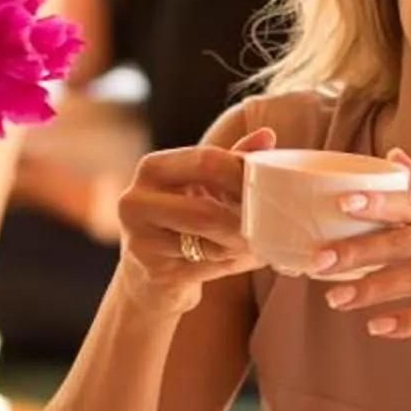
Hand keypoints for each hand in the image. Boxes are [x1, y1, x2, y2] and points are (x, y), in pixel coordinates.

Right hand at [110, 127, 268, 317]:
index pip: (207, 162)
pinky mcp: (156, 274)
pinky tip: (245, 258)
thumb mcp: (201, 186)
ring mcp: (141, 242)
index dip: (244, 175)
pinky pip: (210, 267)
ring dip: (245, 244)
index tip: (271, 186)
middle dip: (247, 220)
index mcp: (153, 168)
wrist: (149, 274)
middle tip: (274, 223)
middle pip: (207, 211)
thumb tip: (267, 136)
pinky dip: (237, 263)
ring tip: (262, 241)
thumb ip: (230, 161)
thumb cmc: (182, 221)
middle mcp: (137, 202)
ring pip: (211, 243)